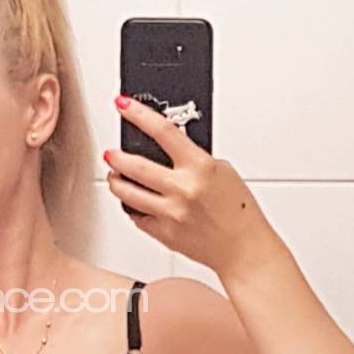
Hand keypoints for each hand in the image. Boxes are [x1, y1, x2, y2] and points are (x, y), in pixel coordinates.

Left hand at [104, 96, 274, 276]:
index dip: (138, 114)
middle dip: (116, 157)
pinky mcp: (163, 234)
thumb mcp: (222, 172)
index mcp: (200, 168)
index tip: (123, 104)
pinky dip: (133, 207)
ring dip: (116, 182)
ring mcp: (170, 213)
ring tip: (114, 177)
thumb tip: (170, 148)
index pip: (162, 131)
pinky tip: (134, 202)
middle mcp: (182, 190)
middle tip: (110, 153)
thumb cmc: (238, 212)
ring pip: (127, 193)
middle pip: (134, 166)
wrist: (243, 248)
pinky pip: (137, 217)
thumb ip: (194, 159)